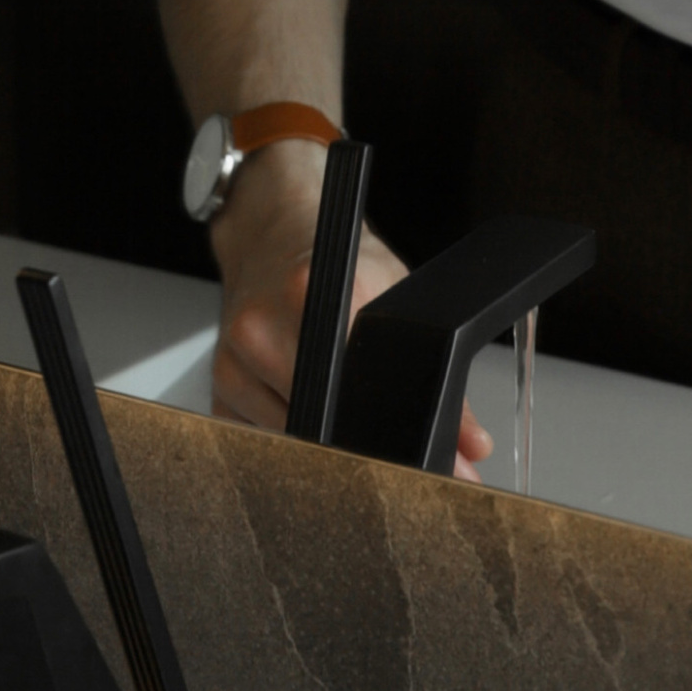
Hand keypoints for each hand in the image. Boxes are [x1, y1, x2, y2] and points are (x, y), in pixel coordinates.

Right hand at [210, 153, 493, 473]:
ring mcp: (236, 357)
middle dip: (359, 447)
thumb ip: (447, 382)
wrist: (272, 231)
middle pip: (323, 429)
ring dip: (321, 443)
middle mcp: (265, 324)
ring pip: (292, 443)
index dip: (388, 438)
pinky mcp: (218, 384)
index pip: (357, 398)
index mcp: (316, 294)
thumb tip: (473, 450)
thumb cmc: (337, 262)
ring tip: (335, 404)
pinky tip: (300, 402)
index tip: (410, 459)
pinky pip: (260, 440)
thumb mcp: (402, 299)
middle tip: (379, 440)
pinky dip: (287, 437)